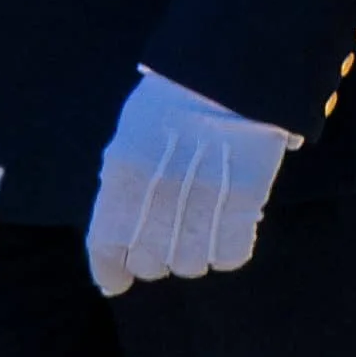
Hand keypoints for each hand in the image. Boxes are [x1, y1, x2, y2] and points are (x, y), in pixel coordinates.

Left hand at [84, 69, 298, 295]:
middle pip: (149, 262)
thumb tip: (112, 247)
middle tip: (163, 240)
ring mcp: (205, 197)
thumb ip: (118, 192)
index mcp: (122, 171)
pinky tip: (224, 232)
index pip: (106, 241)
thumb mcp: (127, 139)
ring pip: (190, 264)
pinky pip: (232, 254)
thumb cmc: (170, 106)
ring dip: (190, 256)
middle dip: (151, 260)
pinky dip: (226, 252)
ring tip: (196, 230)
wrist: (225, 74)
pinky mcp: (248, 199)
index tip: (114, 282)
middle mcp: (160, 191)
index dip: (109, 268)